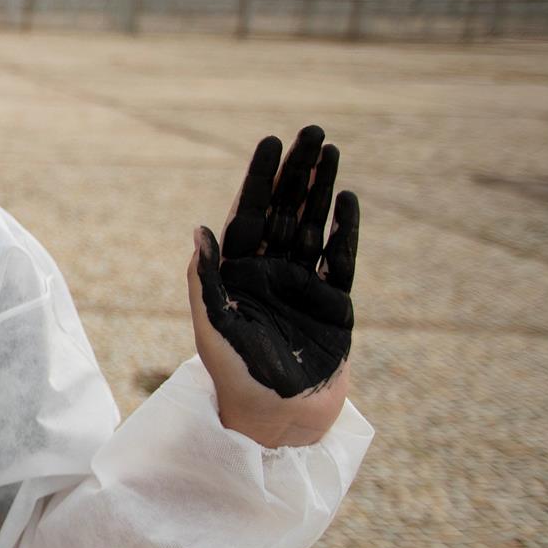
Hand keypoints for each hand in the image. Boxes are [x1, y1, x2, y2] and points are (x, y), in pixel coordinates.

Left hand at [187, 125, 358, 447]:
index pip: (249, 214)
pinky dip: (346, 229)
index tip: (271, 142)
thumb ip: (207, 279)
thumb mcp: (213, 326)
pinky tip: (348, 199)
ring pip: (313, 225)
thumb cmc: (235, 374)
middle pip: (285, 210)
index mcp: (236, 274)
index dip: (260, 178)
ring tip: (331, 150)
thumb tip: (199, 230)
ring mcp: (302, 285)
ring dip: (322, 189)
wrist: (276, 415)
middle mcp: (268, 273)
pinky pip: (340, 257)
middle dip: (296, 172)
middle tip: (312, 131)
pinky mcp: (333, 303)